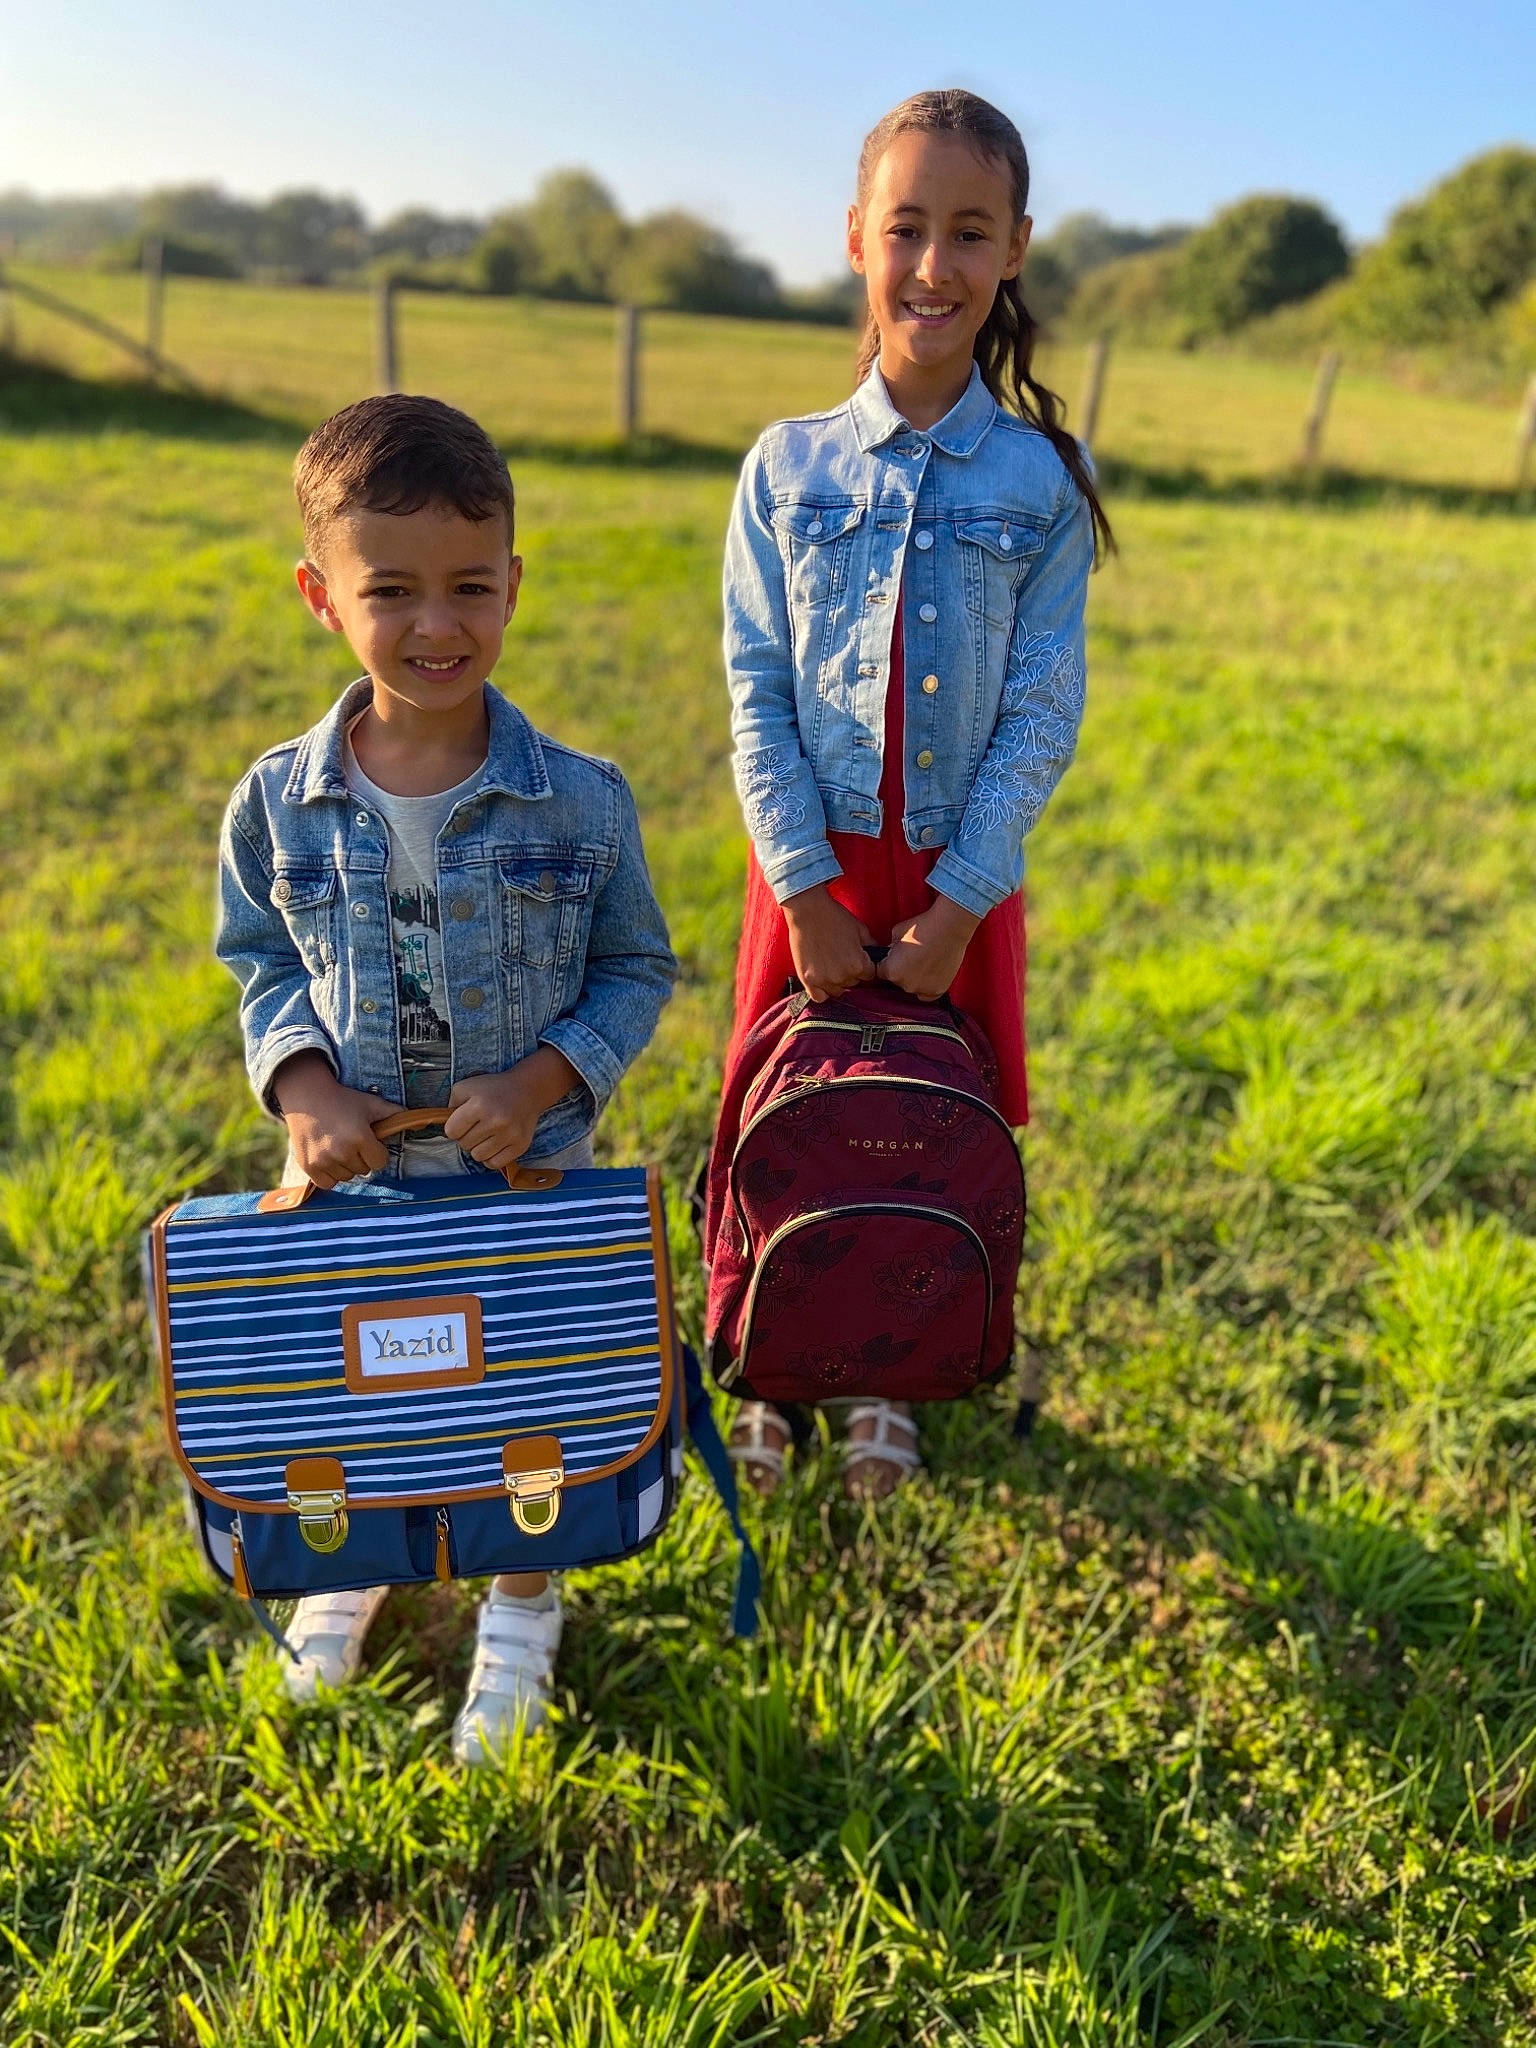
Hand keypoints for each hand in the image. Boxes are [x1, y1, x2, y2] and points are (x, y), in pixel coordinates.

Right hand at [273, 1052, 392, 1188]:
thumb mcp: (372, 1104)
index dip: (376, 1151)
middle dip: (361, 1157)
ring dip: (346, 1166)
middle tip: (351, 1139)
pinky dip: (330, 1175)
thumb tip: (422, 1122)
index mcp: (360, 1137)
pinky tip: (328, 1157)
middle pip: (363, 1170)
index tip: (368, 1140)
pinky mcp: (308, 1166)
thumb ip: (397, 1115)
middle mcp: (341, 1152)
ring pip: (347, 1177)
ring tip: (338, 1146)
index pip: (380, 1162)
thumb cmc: (343, 1100)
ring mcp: (323, 1161)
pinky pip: (328, 1183)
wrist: (307, 1096)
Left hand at [442, 1047, 581, 1170]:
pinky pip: (495, 1164)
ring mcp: (509, 1134)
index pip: (451, 1132)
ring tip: (487, 1134)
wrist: (527, 1090)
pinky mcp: (520, 1145)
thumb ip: (450, 1105)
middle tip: (477, 1126)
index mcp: (479, 1105)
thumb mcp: (466, 1087)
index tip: (463, 1122)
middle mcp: (495, 1121)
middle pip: (464, 1145)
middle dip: (467, 1137)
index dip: (454, 1127)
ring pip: (478, 1157)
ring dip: (479, 1148)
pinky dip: (491, 1157)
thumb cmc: (493, 1089)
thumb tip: (447, 1129)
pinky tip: (494, 1145)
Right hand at [783, 884, 876, 1003]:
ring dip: (837, 982)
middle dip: (852, 973)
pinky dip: (822, 991)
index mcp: (859, 965)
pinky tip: (822, 979)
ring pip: (838, 991)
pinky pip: (819, 997)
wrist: (808, 911)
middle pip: (854, 984)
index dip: (866, 966)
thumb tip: (878, 956)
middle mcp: (843, 976)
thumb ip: (872, 946)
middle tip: (842, 958)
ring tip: (831, 966)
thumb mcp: (861, 929)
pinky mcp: (808, 980)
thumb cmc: (835, 917)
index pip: (870, 976)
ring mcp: (824, 980)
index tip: (859, 959)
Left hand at [879, 894, 981, 1002]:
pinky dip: (927, 986)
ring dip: (915, 978)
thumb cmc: (922, 926)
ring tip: (925, 961)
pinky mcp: (938, 990)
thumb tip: (889, 955)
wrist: (948, 927)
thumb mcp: (895, 933)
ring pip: (913, 987)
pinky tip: (930, 974)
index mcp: (891, 971)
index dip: (888, 963)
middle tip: (913, 956)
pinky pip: (927, 994)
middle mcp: (905, 984)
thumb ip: (889, 949)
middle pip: (898, 981)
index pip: (882, 973)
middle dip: (902, 970)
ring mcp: (922, 989)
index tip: (895, 957)